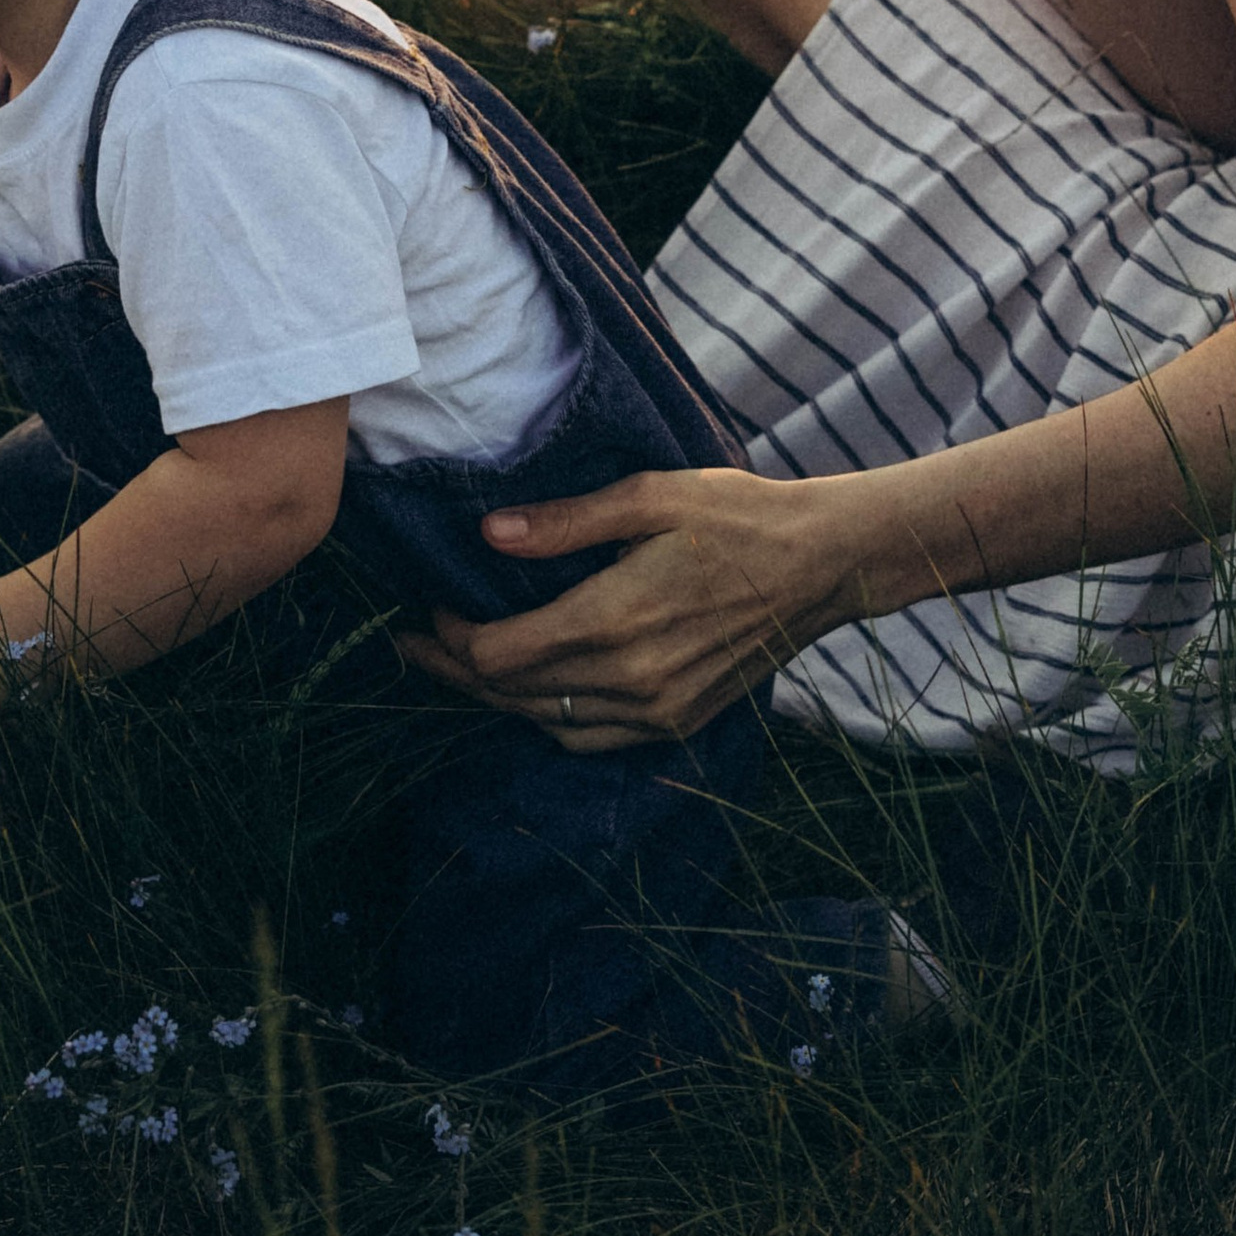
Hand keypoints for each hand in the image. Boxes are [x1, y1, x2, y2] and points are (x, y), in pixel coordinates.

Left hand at [395, 466, 865, 748]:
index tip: (430, 608)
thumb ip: (564, 521)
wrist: (822, 565)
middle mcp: (630, 680)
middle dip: (454, 669)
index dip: (450, 639)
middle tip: (412, 645)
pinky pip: (589, 738)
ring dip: (496, 698)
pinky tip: (531, 691)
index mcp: (614, 620)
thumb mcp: (649, 497)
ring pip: (545, 723)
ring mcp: (657, 710)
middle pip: (511, 694)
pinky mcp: (678, 722)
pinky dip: (548, 720)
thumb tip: (488, 534)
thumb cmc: (738, 516)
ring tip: (458, 667)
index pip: (498, 655)